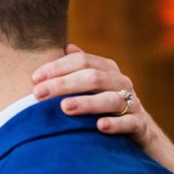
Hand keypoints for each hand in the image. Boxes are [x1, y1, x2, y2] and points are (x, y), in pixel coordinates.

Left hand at [32, 45, 153, 147]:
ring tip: (65, 107)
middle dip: (63, 84)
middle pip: (93, 78)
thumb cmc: (105, 102)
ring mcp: (132, 102)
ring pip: (110, 99)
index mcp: (107, 69)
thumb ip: (79, 67)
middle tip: (38, 93)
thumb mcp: (93, 84)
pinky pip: (129, 122)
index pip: (82, 61)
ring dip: (86, 103)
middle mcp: (120, 82)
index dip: (58, 67)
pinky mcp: (139, 124)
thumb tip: (65, 46)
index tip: (34, 78)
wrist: (138, 127)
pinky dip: (115, 124)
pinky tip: (100, 126)